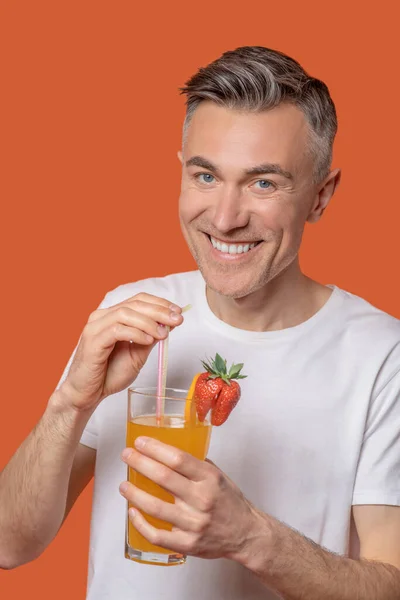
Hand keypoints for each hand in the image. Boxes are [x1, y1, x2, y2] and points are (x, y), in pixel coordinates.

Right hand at [59, 293, 182, 411]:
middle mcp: (102, 317)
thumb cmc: (109, 374)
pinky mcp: (92, 341)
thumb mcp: (138, 353)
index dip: (160, 303)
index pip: (138, 300)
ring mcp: (95, 327)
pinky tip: (148, 341)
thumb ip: (150, 337)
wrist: (88, 394)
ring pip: (126, 313)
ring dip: (149, 322)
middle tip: (177, 319)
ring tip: (163, 334)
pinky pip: (116, 330)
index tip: (178, 312)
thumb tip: (170, 323)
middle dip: (159, 310)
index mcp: (112, 316)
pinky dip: (135, 333)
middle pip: (134, 304)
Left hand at [119, 438, 262, 560]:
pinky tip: (132, 512)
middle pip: (163, 478)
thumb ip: (196, 465)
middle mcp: (201, 499)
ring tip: (124, 485)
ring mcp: (193, 523)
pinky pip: (157, 535)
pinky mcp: (187, 544)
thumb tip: (169, 453)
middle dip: (140, 463)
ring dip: (135, 493)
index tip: (140, 442)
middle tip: (127, 455)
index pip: (178, 459)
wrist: (246, 535)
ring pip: (156, 507)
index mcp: (210, 479)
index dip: (155, 449)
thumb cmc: (231, 503)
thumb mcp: (219, 476)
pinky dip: (140, 524)